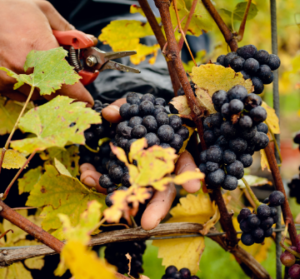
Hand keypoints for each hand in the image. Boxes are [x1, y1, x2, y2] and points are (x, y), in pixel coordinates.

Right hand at [0, 0, 95, 105]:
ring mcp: (11, 79)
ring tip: (43, 69)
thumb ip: (67, 29)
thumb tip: (87, 41)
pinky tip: (28, 73)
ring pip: (40, 95)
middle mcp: (25, 69)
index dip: (81, 95)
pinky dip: (31, 88)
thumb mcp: (42, 11)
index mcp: (41, 50)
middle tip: (70, 82)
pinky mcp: (0, 85)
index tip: (87, 100)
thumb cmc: (7, 13)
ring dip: (48, 88)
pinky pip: (23, 96)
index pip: (68, 84)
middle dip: (67, 90)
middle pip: (56, 94)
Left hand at [80, 99, 200, 229]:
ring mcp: (140, 175)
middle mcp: (158, 168)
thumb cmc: (141, 111)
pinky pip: (113, 183)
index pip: (184, 164)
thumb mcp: (136, 105)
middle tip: (147, 224)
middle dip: (156, 207)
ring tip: (104, 197)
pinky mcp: (122, 175)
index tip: (191, 188)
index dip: (188, 176)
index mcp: (171, 150)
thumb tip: (109, 114)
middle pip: (163, 190)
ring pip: (137, 193)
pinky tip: (88, 176)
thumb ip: (125, 107)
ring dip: (120, 198)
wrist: (130, 116)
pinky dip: (100, 182)